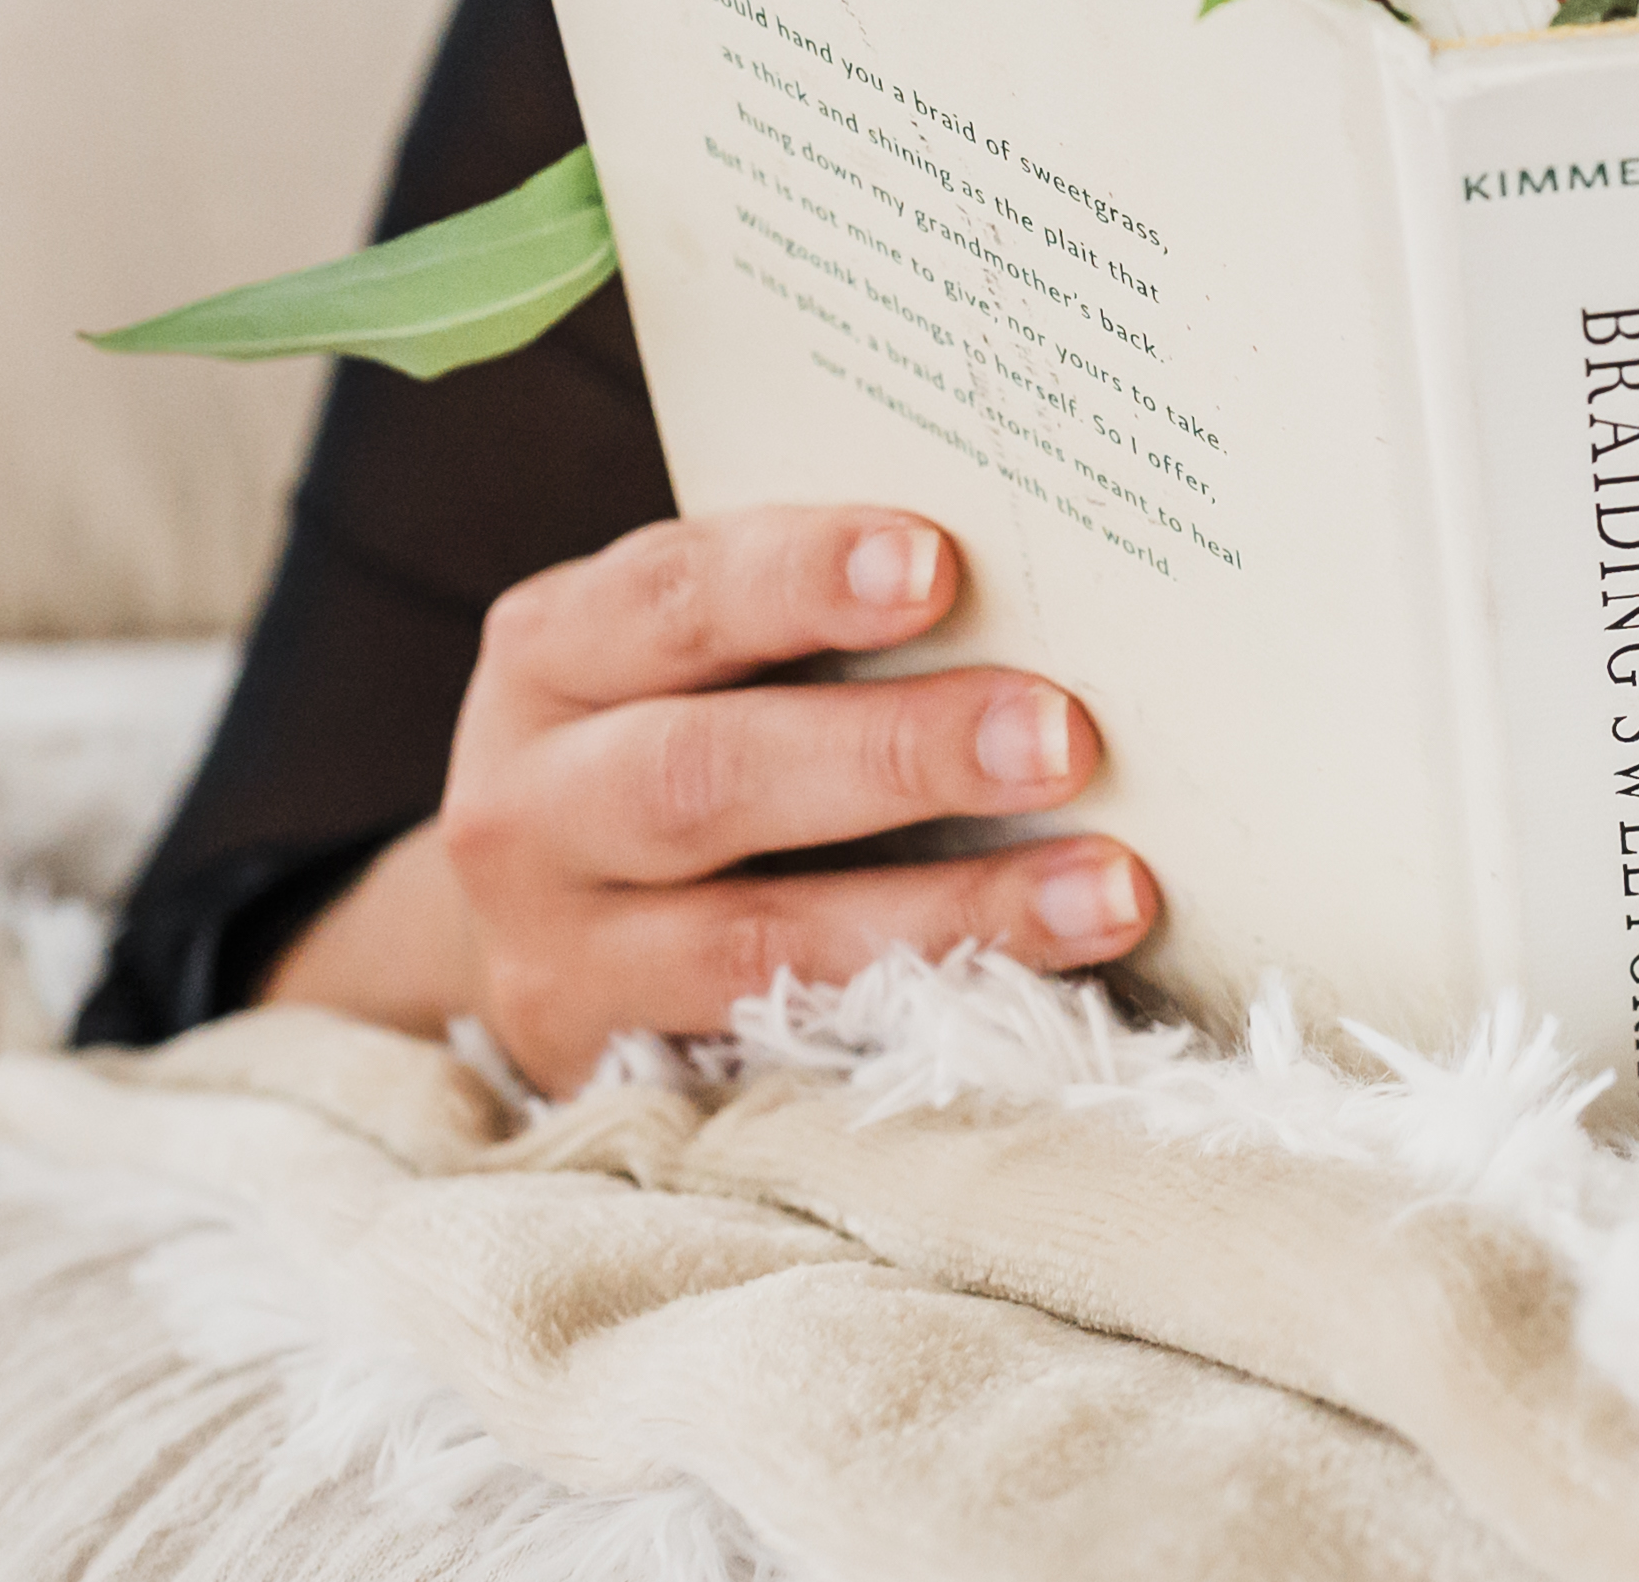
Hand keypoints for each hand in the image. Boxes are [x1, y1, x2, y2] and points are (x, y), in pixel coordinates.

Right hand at [265, 506, 1155, 1093]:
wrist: (542, 927)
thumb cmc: (678, 736)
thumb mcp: (694, 660)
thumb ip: (813, 623)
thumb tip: (1042, 582)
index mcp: (556, 649)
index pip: (673, 594)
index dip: (800, 578)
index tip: (939, 564)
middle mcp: (530, 800)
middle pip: (705, 772)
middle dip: (897, 752)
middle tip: (1063, 735)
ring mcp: (557, 954)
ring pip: (755, 939)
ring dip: (949, 911)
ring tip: (1108, 887)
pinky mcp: (611, 1074)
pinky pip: (778, 1051)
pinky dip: (917, 1020)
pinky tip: (1038, 1001)